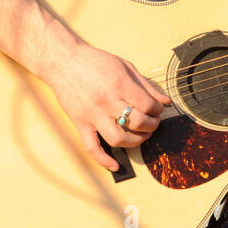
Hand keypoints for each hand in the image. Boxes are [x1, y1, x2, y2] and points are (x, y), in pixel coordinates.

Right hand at [45, 42, 170, 171]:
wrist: (62, 61)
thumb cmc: (93, 61)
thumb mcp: (124, 66)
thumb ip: (146, 85)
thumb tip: (164, 102)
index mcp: (119, 84)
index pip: (147, 105)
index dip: (157, 110)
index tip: (157, 110)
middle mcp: (106, 101)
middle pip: (137, 122)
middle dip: (151, 126)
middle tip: (153, 123)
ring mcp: (92, 114)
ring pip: (118, 138)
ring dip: (135, 141)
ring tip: (141, 136)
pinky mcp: (80, 123)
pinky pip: (91, 147)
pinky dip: (104, 160)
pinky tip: (115, 165)